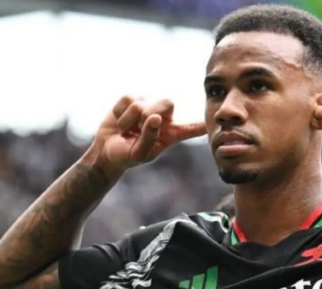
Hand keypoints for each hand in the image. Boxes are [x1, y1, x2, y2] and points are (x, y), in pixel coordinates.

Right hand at [89, 96, 205, 176]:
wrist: (107, 150)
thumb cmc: (126, 155)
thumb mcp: (139, 154)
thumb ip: (149, 138)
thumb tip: (155, 117)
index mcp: (171, 134)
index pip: (192, 127)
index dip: (202, 123)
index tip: (215, 120)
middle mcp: (163, 118)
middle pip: (167, 103)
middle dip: (148, 116)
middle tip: (136, 130)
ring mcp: (148, 106)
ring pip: (142, 104)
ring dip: (129, 121)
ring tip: (127, 131)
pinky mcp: (133, 99)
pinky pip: (128, 99)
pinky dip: (120, 113)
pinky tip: (120, 122)